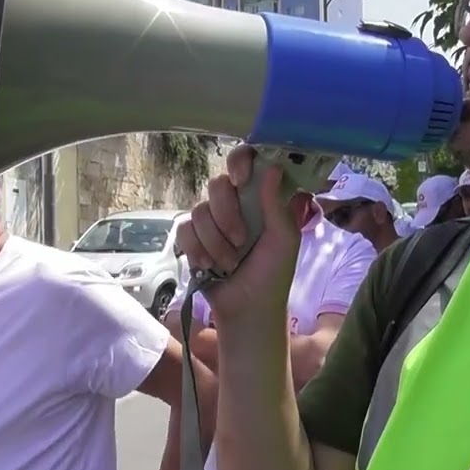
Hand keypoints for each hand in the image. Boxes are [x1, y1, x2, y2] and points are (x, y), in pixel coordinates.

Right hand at [175, 144, 305, 326]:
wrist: (248, 309)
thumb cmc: (273, 274)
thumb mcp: (284, 240)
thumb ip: (277, 204)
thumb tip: (272, 167)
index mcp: (258, 200)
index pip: (245, 163)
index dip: (240, 161)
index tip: (241, 179)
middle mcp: (233, 205)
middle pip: (217, 185)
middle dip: (227, 215)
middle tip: (241, 241)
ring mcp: (210, 222)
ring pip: (199, 210)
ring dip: (215, 241)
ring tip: (229, 264)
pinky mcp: (192, 239)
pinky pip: (184, 229)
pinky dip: (197, 249)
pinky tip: (208, 266)